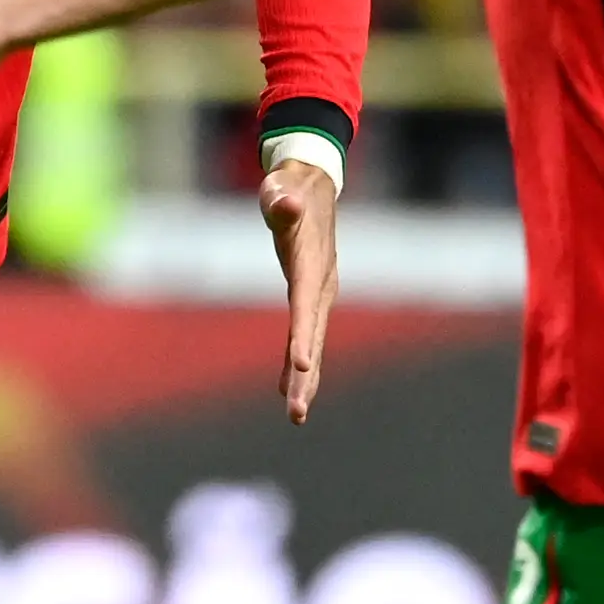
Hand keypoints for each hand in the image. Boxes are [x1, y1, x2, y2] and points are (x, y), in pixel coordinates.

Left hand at [260, 155, 339, 423]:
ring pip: (311, 343)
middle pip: (312, 336)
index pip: (306, 305)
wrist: (311, 187)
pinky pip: (304, 337)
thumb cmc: (290, 188)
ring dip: (304, 380)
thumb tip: (286, 203)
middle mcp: (321, 287)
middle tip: (297, 413)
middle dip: (305, 376)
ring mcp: (318, 295)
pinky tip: (288, 390)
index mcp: (312, 265)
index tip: (301, 365)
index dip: (304, 335)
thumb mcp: (282, 190)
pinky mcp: (310, 298)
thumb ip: (281, 201)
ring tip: (296, 416)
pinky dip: (297, 364)